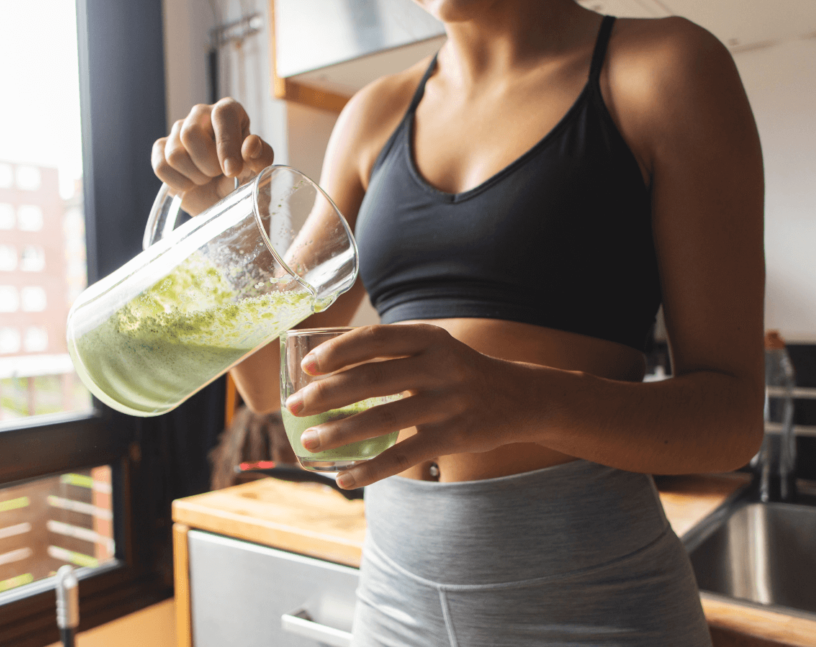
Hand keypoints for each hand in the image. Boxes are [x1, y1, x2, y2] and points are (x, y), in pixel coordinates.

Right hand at [151, 98, 275, 215]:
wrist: (222, 199)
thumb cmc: (242, 177)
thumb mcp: (258, 169)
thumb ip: (261, 155)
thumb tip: (251, 145)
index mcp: (228, 111)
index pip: (222, 114)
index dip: (226, 144)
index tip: (232, 171)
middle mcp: (201, 114)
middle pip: (190, 134)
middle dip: (207, 164)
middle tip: (219, 173)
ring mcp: (178, 129)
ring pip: (175, 154)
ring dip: (195, 176)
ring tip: (207, 178)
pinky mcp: (161, 148)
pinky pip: (161, 166)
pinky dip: (178, 183)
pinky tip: (191, 183)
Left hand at [283, 324, 543, 487]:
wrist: (521, 398)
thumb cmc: (462, 373)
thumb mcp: (437, 349)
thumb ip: (395, 353)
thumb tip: (327, 371)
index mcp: (430, 338)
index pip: (376, 339)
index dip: (338, 351)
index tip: (307, 366)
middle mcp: (440, 367)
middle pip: (372, 379)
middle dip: (326, 395)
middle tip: (294, 408)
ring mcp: (448, 403)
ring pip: (382, 420)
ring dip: (339, 434)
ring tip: (309, 443)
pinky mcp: (454, 437)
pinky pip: (403, 456)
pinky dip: (370, 470)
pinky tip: (344, 478)